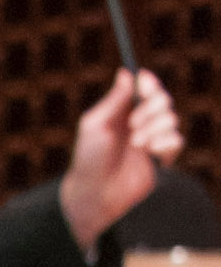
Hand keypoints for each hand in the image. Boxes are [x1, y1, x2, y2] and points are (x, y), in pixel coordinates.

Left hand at [61, 67, 184, 248]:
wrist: (95, 194)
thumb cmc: (88, 160)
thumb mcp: (95, 125)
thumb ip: (113, 99)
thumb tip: (126, 72)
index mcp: (123, 111)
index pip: (145, 87)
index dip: (148, 83)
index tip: (143, 84)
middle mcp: (140, 122)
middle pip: (162, 99)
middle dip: (151, 108)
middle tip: (133, 124)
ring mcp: (152, 139)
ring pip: (171, 118)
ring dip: (155, 128)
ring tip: (136, 144)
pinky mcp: (161, 158)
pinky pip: (176, 140)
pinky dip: (166, 143)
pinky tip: (150, 152)